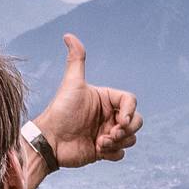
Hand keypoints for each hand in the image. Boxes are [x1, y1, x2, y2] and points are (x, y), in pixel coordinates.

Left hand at [33, 34, 141, 168]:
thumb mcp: (72, 84)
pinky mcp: (104, 150)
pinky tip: (97, 150)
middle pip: (136, 121)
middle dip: (127, 130)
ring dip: (119, 142)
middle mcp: (108, 115)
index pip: (131, 102)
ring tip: (100, 142)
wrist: (51, 140)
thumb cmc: (61, 110)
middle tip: (111, 134)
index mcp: (106, 99)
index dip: (130, 111)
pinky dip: (113, 153)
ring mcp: (107, 133)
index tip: (121, 121)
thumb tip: (68, 35)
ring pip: (131, 138)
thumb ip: (76, 60)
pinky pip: (122, 153)